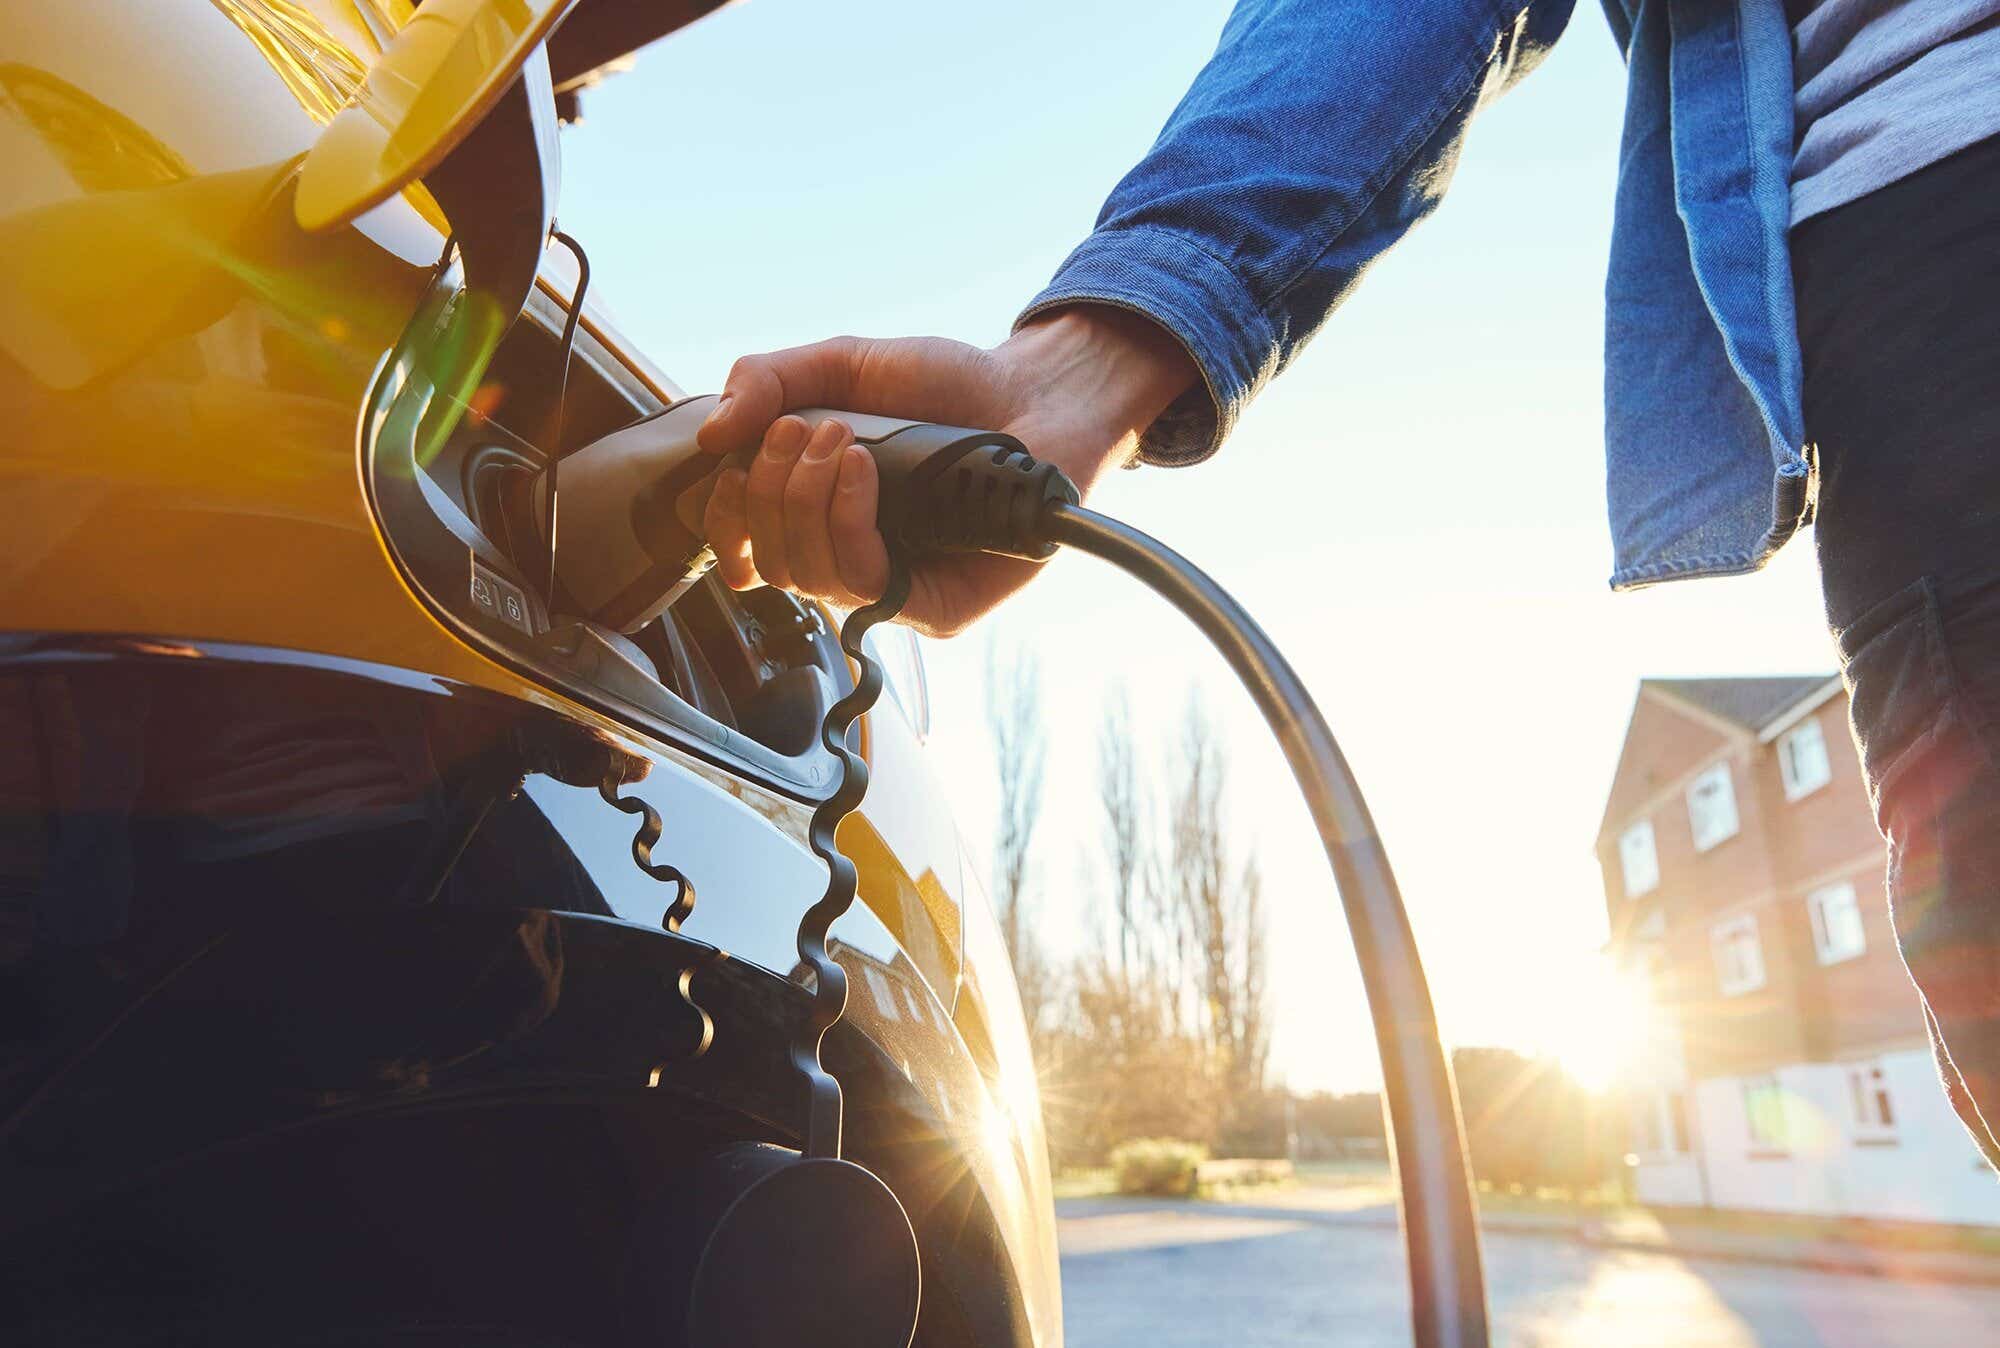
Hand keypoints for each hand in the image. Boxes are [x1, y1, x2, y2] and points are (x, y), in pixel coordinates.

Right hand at [688, 306, 1197, 635]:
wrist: (1032, 392)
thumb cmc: (944, 384)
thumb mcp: (842, 364)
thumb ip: (768, 380)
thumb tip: (709, 436)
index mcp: (816, 515)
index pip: (743, 551)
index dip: (722, 521)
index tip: (729, 467)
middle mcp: (848, 558)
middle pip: (767, 563)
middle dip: (769, 490)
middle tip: (804, 431)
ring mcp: (892, 587)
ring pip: (806, 577)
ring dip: (804, 500)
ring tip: (842, 442)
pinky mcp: (935, 608)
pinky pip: (864, 586)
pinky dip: (847, 522)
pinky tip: (864, 471)